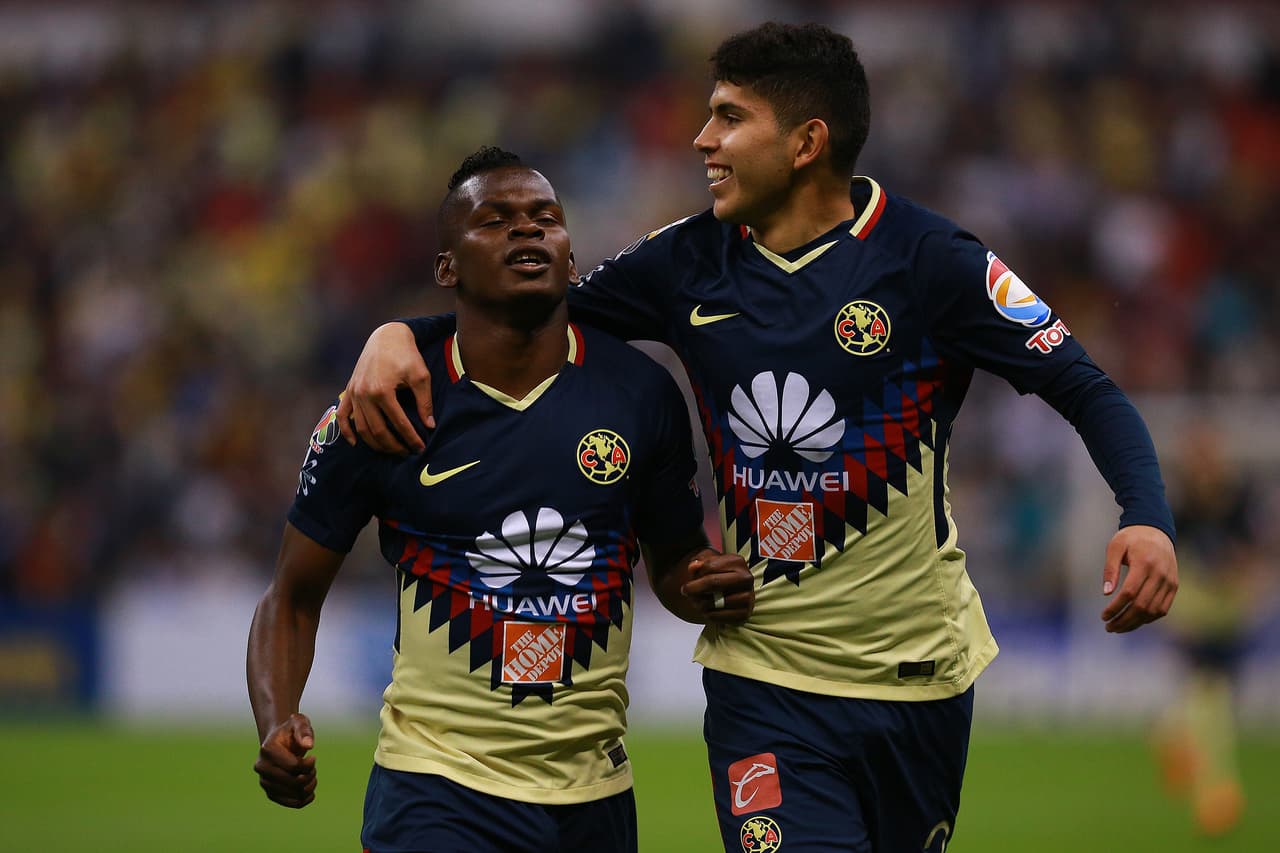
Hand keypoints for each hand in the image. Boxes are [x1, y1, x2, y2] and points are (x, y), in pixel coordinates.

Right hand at [254, 713, 317, 808]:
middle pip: (294, 782)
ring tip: (311, 776)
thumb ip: (304, 730)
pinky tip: (309, 789)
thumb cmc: (291, 731)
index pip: (293, 766)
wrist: (280, 742)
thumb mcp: (299, 723)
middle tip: (313, 768)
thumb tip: (309, 745)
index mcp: (267, 749)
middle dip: (310, 776)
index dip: (309, 764)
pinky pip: (293, 804)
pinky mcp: (271, 793)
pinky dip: (305, 798)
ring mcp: (265, 782)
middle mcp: (262, 767)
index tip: (313, 758)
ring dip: (309, 787)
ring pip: (295, 795)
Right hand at [336, 322, 433, 454]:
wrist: (387, 336)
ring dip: (375, 443)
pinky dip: (346, 431)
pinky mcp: (349, 390)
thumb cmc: (406, 354)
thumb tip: (430, 426)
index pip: (398, 423)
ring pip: (361, 427)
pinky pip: (343, 415)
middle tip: (407, 452)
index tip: (420, 447)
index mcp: (382, 391)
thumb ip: (425, 402)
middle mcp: (364, 394)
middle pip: (377, 430)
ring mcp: (354, 393)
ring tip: (390, 450)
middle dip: (393, 445)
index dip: (410, 438)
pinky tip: (355, 443)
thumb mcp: (421, 376)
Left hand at [680, 551, 754, 623]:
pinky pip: (719, 617)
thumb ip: (698, 562)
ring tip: (697, 601)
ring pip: (715, 602)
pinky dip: (708, 615)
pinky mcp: (744, 613)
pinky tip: (707, 610)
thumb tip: (694, 566)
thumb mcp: (708, 562)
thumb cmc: (719, 574)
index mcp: (737, 561)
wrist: (733, 590)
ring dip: (700, 603)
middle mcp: (746, 578)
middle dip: (695, 588)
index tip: (689, 577)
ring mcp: (747, 597)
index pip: (709, 566)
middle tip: (685, 591)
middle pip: (713, 583)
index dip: (695, 573)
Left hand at [1101, 525, 1177, 632]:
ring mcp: (1170, 581)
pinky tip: (1135, 621)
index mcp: (1145, 563)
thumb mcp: (1114, 546)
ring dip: (1135, 623)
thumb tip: (1106, 593)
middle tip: (1108, 627)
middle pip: (1142, 605)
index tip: (1103, 616)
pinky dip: (1149, 618)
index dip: (1116, 608)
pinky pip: (1163, 608)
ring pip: (1153, 611)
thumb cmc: (1131, 538)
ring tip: (1119, 628)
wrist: (1155, 530)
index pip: (1129, 593)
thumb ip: (1110, 569)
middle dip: (1124, 620)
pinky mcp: (1174, 586)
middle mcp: (1160, 574)